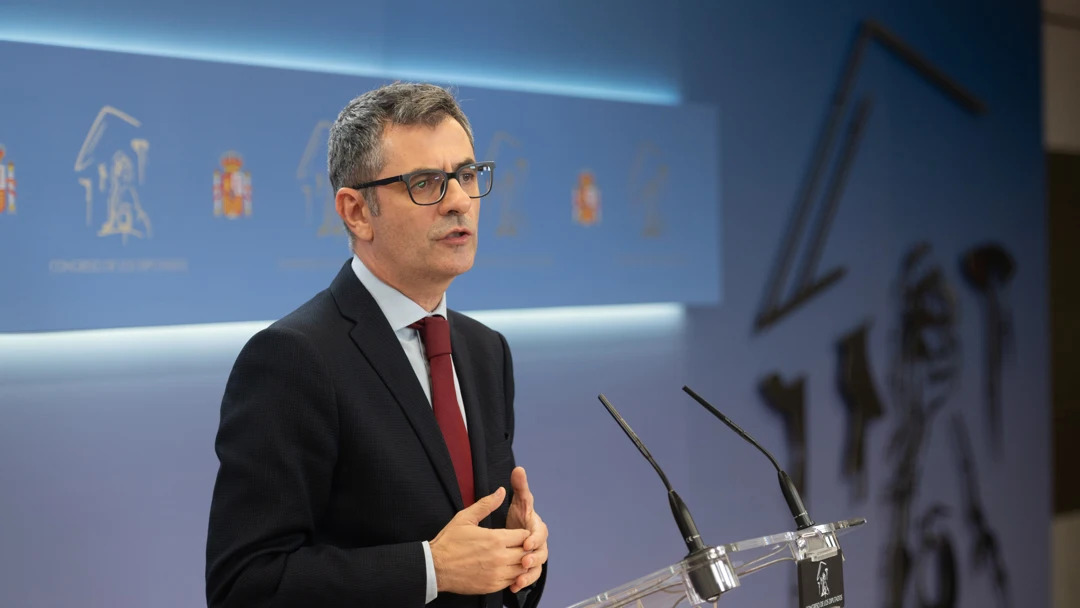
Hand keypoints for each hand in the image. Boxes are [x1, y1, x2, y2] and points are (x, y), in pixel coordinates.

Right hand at [430, 487, 531, 595]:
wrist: (435, 568)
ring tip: (511, 557)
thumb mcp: (465, 518)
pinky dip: (512, 575)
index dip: (523, 533)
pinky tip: (504, 568)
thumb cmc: (449, 542)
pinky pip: (512, 581)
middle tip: (516, 545)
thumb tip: (501, 491)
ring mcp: (497, 574)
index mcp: (496, 539)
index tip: (516, 533)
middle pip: (526, 553)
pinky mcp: (492, 586)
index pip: (525, 536)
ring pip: (522, 568)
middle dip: (524, 548)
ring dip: (520, 562)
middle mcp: (500, 557)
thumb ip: (486, 504)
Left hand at [505, 467, 548, 592]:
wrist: (511, 532)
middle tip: (523, 561)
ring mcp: (535, 555)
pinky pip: (529, 576)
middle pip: (542, 552)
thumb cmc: (517, 515)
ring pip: (537, 567)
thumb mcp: (518, 501)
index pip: (540, 532)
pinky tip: (513, 586)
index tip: (526, 541)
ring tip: (518, 579)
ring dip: (529, 574)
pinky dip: (522, 582)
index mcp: (536, 526)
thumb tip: (519, 469)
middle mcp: (538, 542)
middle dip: (533, 557)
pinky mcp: (528, 567)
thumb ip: (520, 486)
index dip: (534, 537)